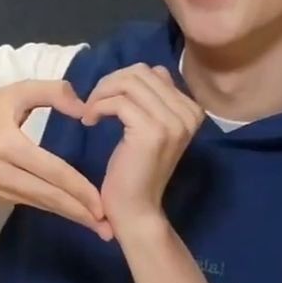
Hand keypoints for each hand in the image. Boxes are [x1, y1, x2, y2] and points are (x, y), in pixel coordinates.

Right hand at [0, 79, 112, 239]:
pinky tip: (73, 213)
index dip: (78, 189)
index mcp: (7, 145)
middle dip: (79, 213)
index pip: (51, 171)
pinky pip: (27, 201)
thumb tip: (84, 108)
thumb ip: (53, 93)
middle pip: (47, 196)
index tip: (102, 204)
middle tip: (109, 228)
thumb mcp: (18, 90)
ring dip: (69, 215)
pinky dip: (52, 208)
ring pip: (38, 204)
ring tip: (97, 226)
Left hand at [81, 63, 204, 233]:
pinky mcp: (151, 132)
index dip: (124, 80)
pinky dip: (97, 107)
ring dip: (101, 94)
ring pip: (128, 83)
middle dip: (110, 83)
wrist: (138, 211)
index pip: (155, 71)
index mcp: (192, 110)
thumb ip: (153, 100)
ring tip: (91, 112)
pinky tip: (89, 122)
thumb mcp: (152, 129)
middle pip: (140, 72)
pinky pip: (117, 102)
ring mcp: (172, 122)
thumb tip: (134, 73)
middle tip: (94, 104)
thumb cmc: (138, 171)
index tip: (108, 101)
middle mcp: (187, 112)